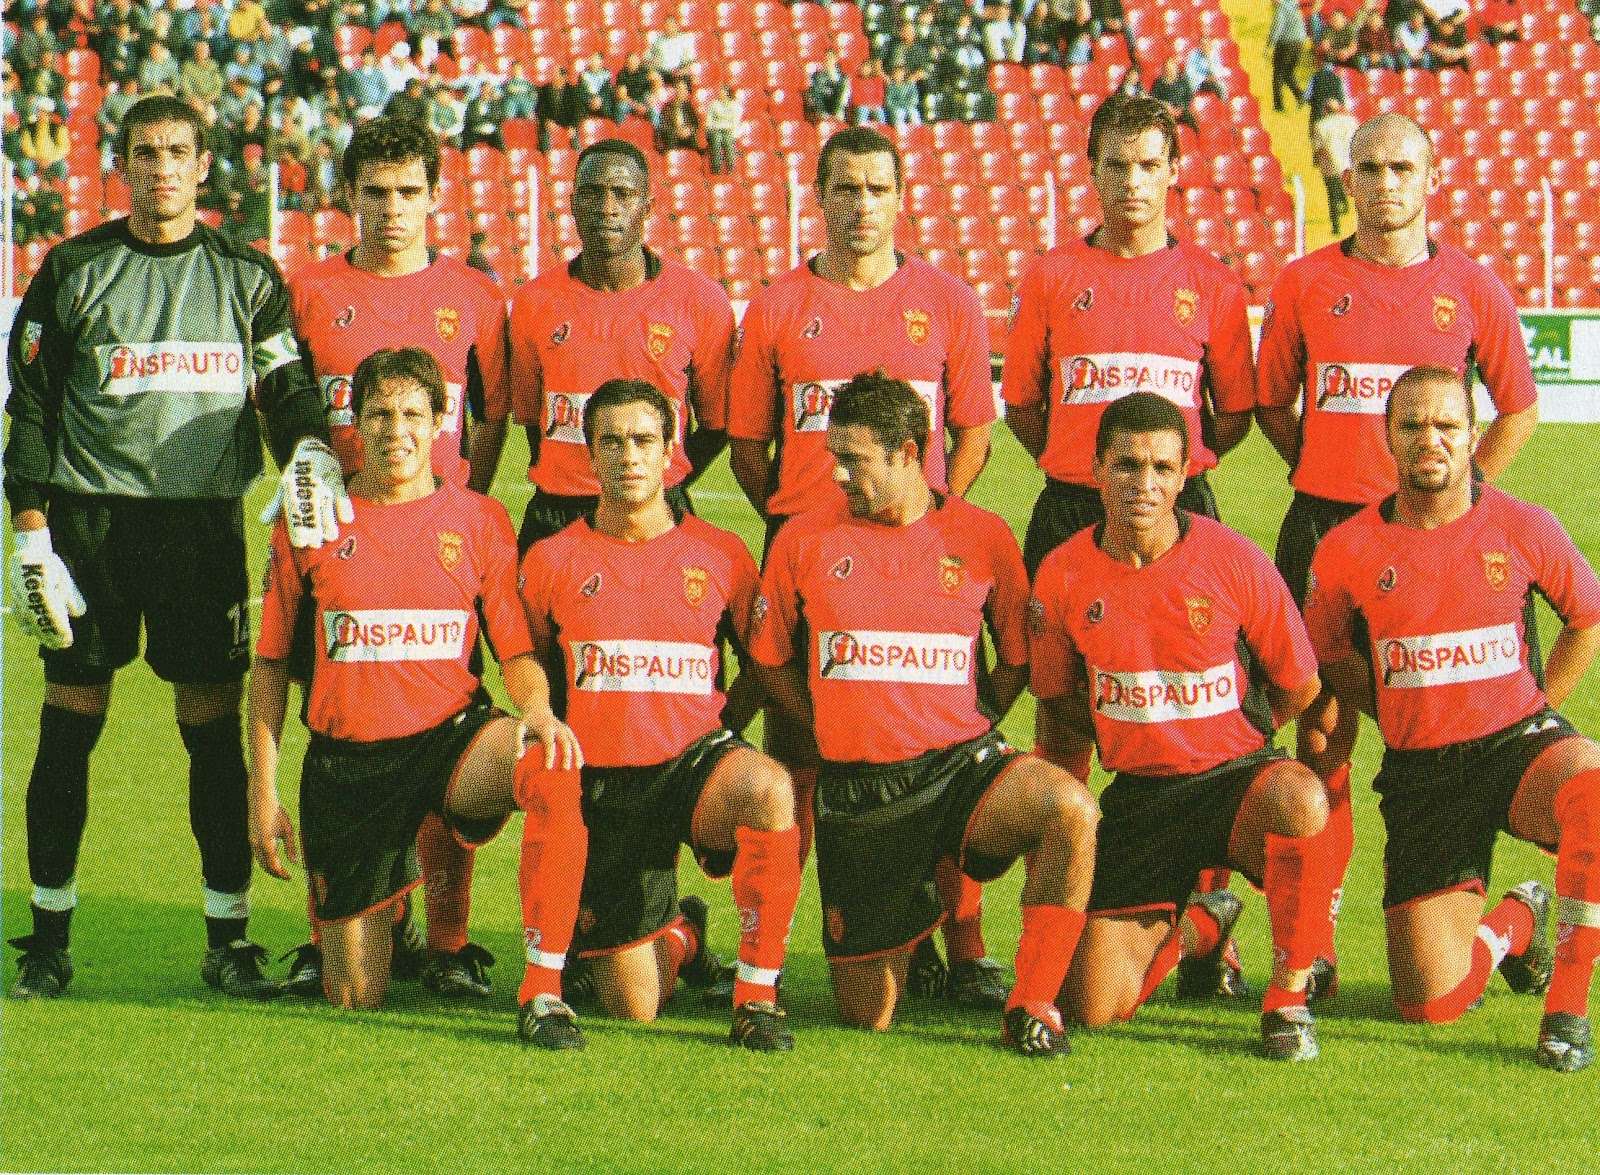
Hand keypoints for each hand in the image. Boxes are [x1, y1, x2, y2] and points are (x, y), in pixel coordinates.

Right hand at [8, 527, 85, 648]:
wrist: (27, 553)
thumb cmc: (49, 565)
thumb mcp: (64, 578)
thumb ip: (71, 596)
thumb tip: (79, 614)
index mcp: (44, 593)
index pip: (54, 618)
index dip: (61, 632)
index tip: (68, 642)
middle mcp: (30, 599)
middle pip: (41, 623)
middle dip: (52, 637)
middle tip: (61, 647)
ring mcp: (20, 600)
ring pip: (29, 621)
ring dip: (40, 634)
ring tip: (50, 643)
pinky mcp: (14, 598)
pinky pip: (18, 615)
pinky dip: (25, 625)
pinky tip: (31, 633)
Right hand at [250, 797, 298, 880]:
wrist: (261, 801)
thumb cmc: (276, 813)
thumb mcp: (287, 830)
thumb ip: (291, 847)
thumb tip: (295, 862)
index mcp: (267, 844)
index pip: (273, 866)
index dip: (281, 874)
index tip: (290, 877)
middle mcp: (256, 845)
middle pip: (265, 867)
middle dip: (275, 873)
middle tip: (286, 876)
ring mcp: (252, 842)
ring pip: (260, 862)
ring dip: (270, 868)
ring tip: (281, 871)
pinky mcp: (251, 839)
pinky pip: (257, 855)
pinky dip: (265, 861)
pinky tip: (273, 860)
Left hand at [262, 438, 352, 547]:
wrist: (314, 451)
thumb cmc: (298, 474)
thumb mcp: (284, 486)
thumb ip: (275, 505)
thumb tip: (263, 522)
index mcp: (291, 489)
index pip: (294, 515)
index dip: (298, 532)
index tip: (301, 544)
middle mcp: (306, 488)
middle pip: (311, 517)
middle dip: (314, 534)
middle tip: (316, 544)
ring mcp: (323, 485)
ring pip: (328, 512)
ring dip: (329, 527)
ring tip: (330, 537)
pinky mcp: (338, 482)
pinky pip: (343, 501)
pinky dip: (344, 512)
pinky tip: (344, 520)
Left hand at [518, 711, 583, 770]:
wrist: (538, 708)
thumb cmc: (528, 722)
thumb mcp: (520, 729)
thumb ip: (518, 743)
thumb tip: (518, 758)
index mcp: (546, 727)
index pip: (549, 743)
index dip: (550, 755)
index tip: (548, 767)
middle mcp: (557, 727)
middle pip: (565, 742)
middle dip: (566, 755)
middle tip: (565, 769)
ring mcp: (564, 728)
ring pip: (573, 741)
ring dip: (576, 754)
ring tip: (577, 767)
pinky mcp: (568, 730)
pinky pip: (575, 742)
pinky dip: (578, 751)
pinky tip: (580, 763)